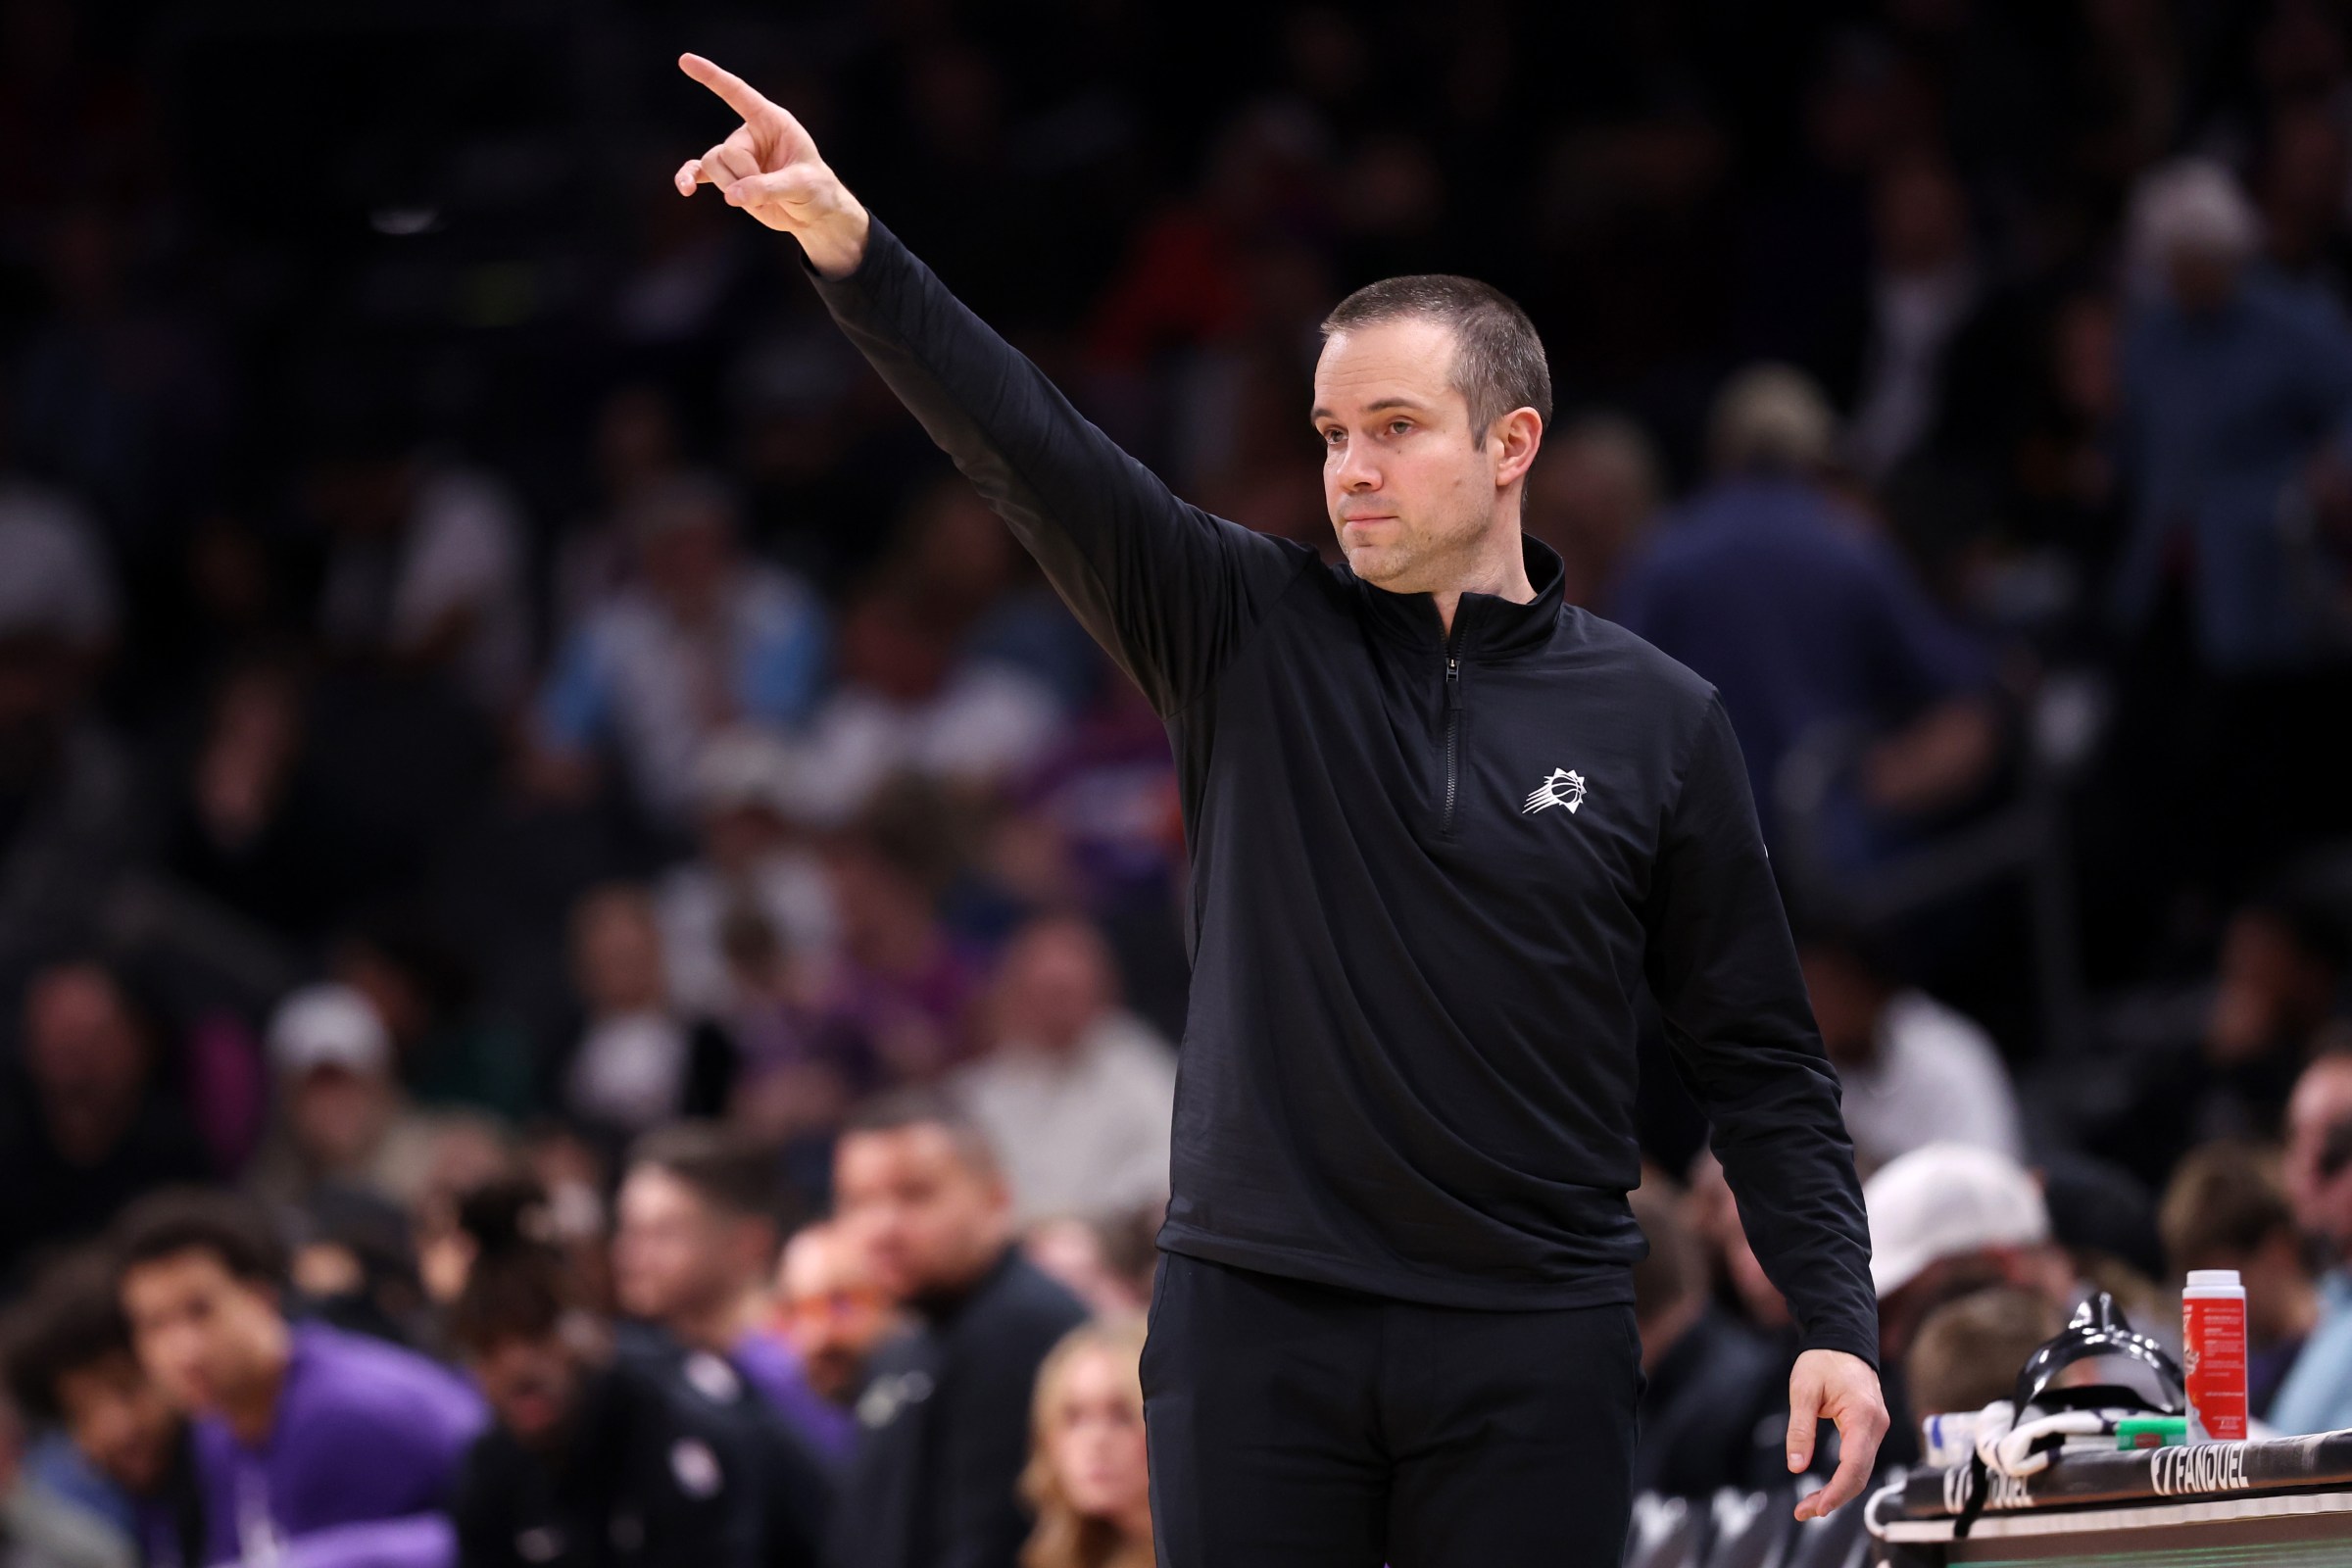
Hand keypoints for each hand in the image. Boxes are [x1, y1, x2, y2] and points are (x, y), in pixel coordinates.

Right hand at [673, 53, 869, 277]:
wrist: (814, 213)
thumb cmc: (815, 190)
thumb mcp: (801, 185)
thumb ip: (768, 187)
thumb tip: (731, 195)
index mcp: (771, 121)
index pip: (738, 93)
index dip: (712, 77)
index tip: (685, 60)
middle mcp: (751, 134)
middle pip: (726, 150)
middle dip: (744, 175)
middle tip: (769, 192)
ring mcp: (738, 156)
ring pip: (712, 164)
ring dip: (731, 185)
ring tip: (759, 199)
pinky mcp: (729, 177)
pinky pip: (699, 171)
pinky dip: (689, 178)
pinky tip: (686, 190)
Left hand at [1786, 1348, 1889, 1521]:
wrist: (1842, 1339)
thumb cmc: (1822, 1361)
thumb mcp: (1802, 1391)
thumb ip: (1800, 1429)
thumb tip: (1796, 1466)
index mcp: (1862, 1416)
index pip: (1854, 1466)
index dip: (1836, 1492)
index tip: (1814, 1507)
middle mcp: (1877, 1426)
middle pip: (1860, 1475)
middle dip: (1834, 1498)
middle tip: (1803, 1512)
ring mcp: (1877, 1428)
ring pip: (1862, 1471)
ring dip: (1839, 1491)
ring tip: (1810, 1505)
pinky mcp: (1871, 1428)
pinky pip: (1861, 1460)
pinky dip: (1845, 1478)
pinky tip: (1826, 1489)